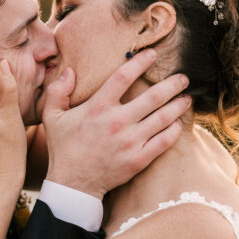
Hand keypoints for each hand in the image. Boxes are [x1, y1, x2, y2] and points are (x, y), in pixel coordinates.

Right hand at [41, 49, 189, 198]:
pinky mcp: (139, 159)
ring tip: (186, 98)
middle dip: (172, 84)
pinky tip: (178, 123)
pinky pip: (164, 141)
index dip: (140, 63)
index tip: (153, 55)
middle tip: (183, 78)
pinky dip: (174, 130)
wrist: (73, 184)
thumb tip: (70, 72)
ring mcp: (130, 142)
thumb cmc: (64, 148)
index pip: (123, 77)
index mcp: (97, 108)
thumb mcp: (52, 117)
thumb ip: (58, 92)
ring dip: (179, 105)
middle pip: (153, 96)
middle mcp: (117, 122)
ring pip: (163, 118)